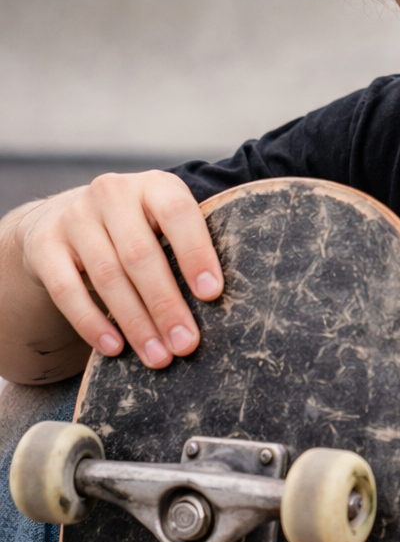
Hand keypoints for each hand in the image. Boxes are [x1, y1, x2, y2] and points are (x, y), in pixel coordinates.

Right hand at [16, 171, 221, 367]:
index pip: (178, 214)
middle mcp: (112, 193)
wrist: (65, 215)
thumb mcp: (164, 220)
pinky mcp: (43, 245)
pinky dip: (91, 323)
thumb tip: (215, 300)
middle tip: (186, 344)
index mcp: (154, 185)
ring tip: (158, 356)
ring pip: (108, 277)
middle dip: (166, 305)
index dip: (196, 254)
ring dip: (135, 323)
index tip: (212, 295)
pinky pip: (67, 290)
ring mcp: (74, 217)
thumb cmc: (138, 226)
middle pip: (141, 255)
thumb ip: (188, 245)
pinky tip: (114, 348)